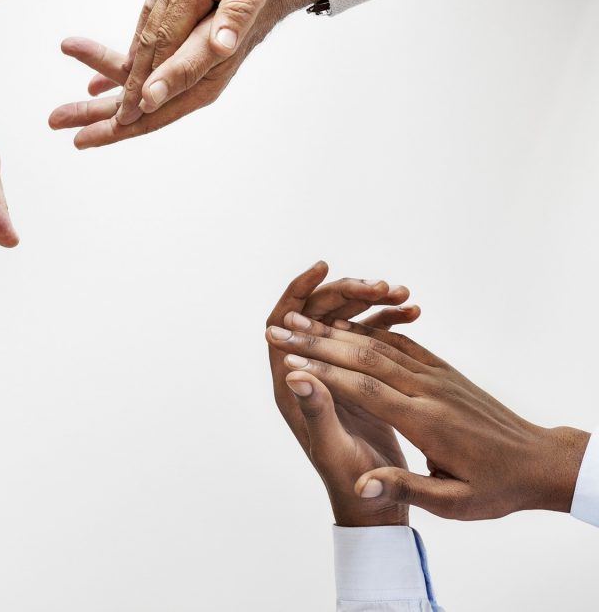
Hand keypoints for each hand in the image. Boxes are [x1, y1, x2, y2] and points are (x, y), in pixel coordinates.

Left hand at [50, 0, 324, 148]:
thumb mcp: (234, 15)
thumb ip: (207, 45)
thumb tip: (172, 82)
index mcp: (203, 80)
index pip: (153, 109)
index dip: (117, 123)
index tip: (84, 135)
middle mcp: (193, 81)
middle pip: (136, 108)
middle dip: (94, 118)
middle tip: (54, 121)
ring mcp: (186, 69)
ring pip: (134, 89)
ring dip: (95, 98)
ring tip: (59, 110)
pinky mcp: (182, 51)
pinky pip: (143, 70)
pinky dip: (114, 74)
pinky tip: (92, 83)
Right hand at [115, 0, 300, 124]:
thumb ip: (238, 12)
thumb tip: (220, 47)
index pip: (163, 46)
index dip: (148, 83)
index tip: (133, 112)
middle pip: (146, 42)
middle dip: (130, 82)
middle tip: (118, 114)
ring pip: (145, 28)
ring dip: (131, 63)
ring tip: (117, 90)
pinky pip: (152, 14)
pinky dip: (140, 39)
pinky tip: (136, 52)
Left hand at [266, 262, 419, 526]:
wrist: (377, 504)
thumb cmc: (351, 483)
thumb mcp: (332, 448)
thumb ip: (316, 412)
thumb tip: (295, 372)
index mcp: (291, 385)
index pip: (282, 323)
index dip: (298, 292)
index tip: (323, 268)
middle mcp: (310, 373)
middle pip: (317, 316)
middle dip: (347, 294)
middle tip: (382, 287)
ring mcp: (335, 374)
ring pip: (346, 323)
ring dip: (372, 304)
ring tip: (403, 295)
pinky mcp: (361, 380)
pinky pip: (370, 337)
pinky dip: (389, 321)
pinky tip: (414, 311)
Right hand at [268, 308, 591, 519]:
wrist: (542, 463)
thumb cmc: (498, 488)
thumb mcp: (455, 503)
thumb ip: (407, 488)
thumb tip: (363, 487)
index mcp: (427, 421)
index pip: (365, 389)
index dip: (323, 373)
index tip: (287, 361)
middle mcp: (429, 390)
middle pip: (364, 356)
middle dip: (317, 340)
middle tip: (279, 329)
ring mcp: (437, 376)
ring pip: (379, 343)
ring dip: (336, 329)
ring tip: (300, 319)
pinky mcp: (443, 371)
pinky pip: (400, 344)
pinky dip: (368, 331)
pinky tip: (344, 325)